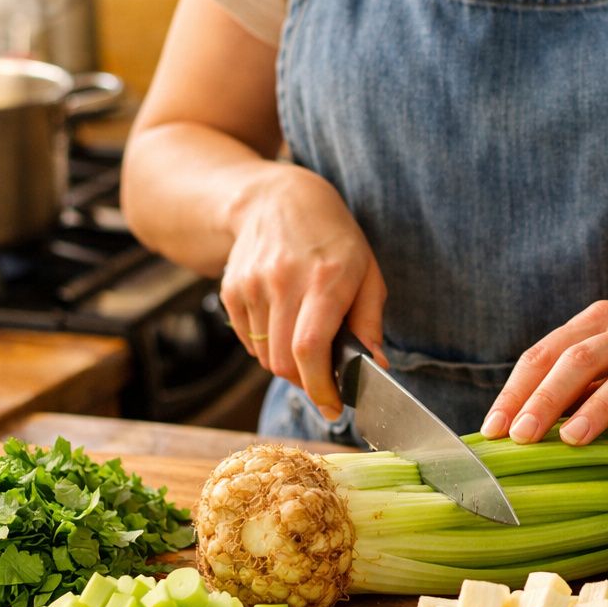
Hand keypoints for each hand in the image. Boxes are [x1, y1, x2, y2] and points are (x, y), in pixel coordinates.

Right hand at [220, 164, 386, 416]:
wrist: (277, 199)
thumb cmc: (333, 239)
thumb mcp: (366, 271)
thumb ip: (370, 321)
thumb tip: (376, 367)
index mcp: (325, 279)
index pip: (310, 349)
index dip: (320, 388)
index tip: (333, 407)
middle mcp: (283, 281)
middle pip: (283, 362)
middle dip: (306, 382)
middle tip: (324, 378)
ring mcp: (252, 285)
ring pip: (264, 357)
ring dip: (287, 363)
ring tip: (303, 339)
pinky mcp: (231, 290)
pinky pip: (248, 342)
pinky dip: (266, 347)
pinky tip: (281, 322)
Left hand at [481, 300, 607, 445]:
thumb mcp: (607, 358)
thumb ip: (568, 382)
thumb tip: (514, 426)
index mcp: (598, 322)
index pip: (547, 352)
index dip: (517, 390)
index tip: (494, 427)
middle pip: (582, 359)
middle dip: (547, 397)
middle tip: (523, 435)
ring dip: (599, 407)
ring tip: (572, 439)